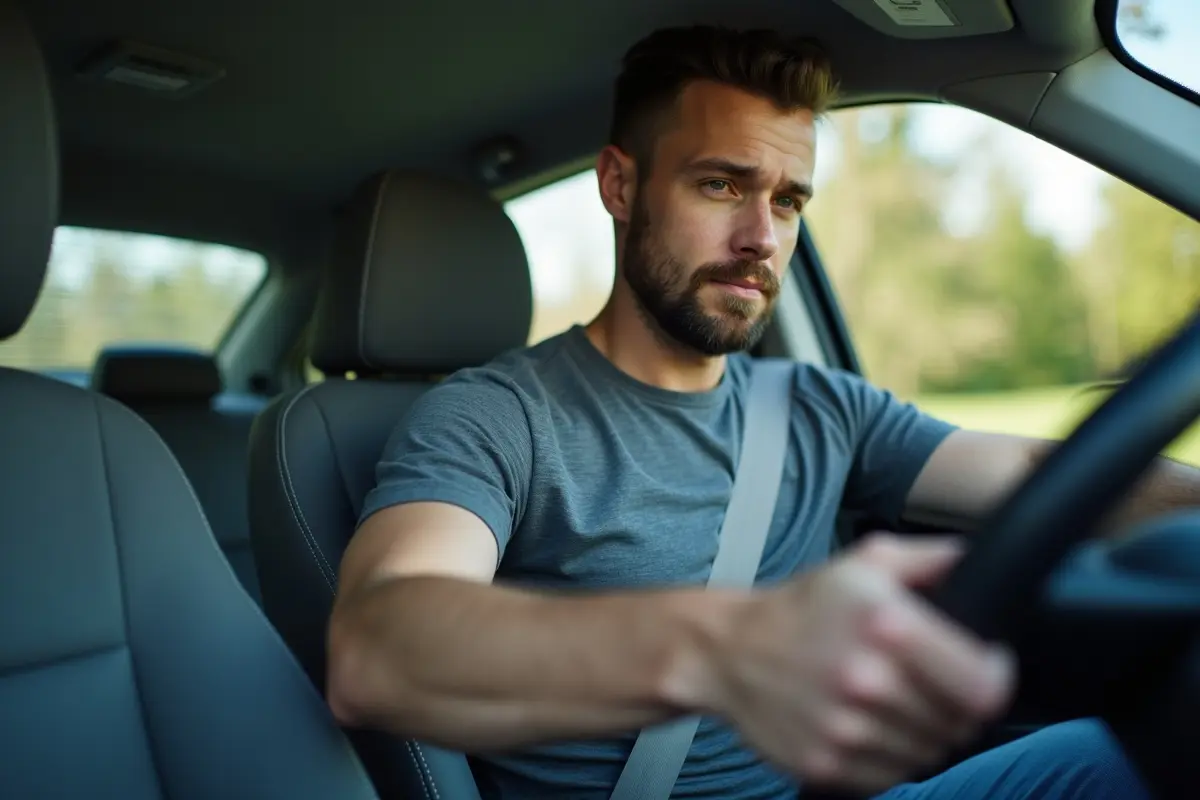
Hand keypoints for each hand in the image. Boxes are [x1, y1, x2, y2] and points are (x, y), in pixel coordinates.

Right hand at [710, 533, 1014, 793]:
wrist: (729, 651)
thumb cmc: (801, 607)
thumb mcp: (862, 562)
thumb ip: (927, 559)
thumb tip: (973, 561)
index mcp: (885, 625)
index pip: (982, 685)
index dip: (994, 677)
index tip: (984, 665)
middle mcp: (867, 682)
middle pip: (960, 722)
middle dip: (955, 702)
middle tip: (930, 681)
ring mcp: (845, 730)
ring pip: (929, 752)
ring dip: (923, 730)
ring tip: (895, 701)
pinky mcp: (826, 765)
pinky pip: (892, 774)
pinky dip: (891, 755)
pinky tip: (869, 724)